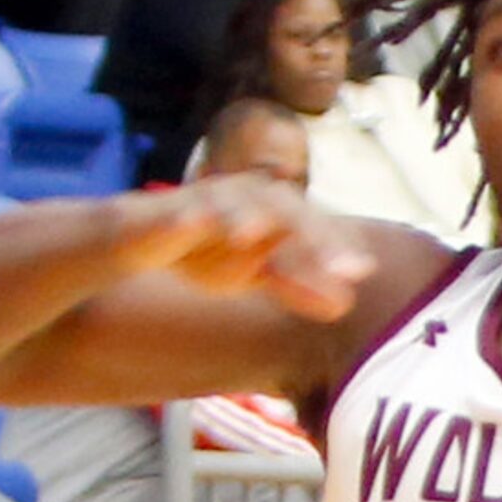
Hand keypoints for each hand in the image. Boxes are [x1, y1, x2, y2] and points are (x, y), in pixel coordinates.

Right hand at [114, 176, 372, 321]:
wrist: (140, 237)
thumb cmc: (209, 248)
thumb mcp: (256, 271)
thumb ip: (298, 284)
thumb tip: (345, 304)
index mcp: (271, 207)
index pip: (312, 222)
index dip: (335, 245)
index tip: (361, 273)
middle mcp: (243, 197)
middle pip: (281, 207)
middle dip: (308, 234)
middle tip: (336, 266)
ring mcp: (202, 202)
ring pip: (228, 205)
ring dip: (244, 217)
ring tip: (252, 237)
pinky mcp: (159, 214)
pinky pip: (172, 216)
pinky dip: (183, 219)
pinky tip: (192, 225)